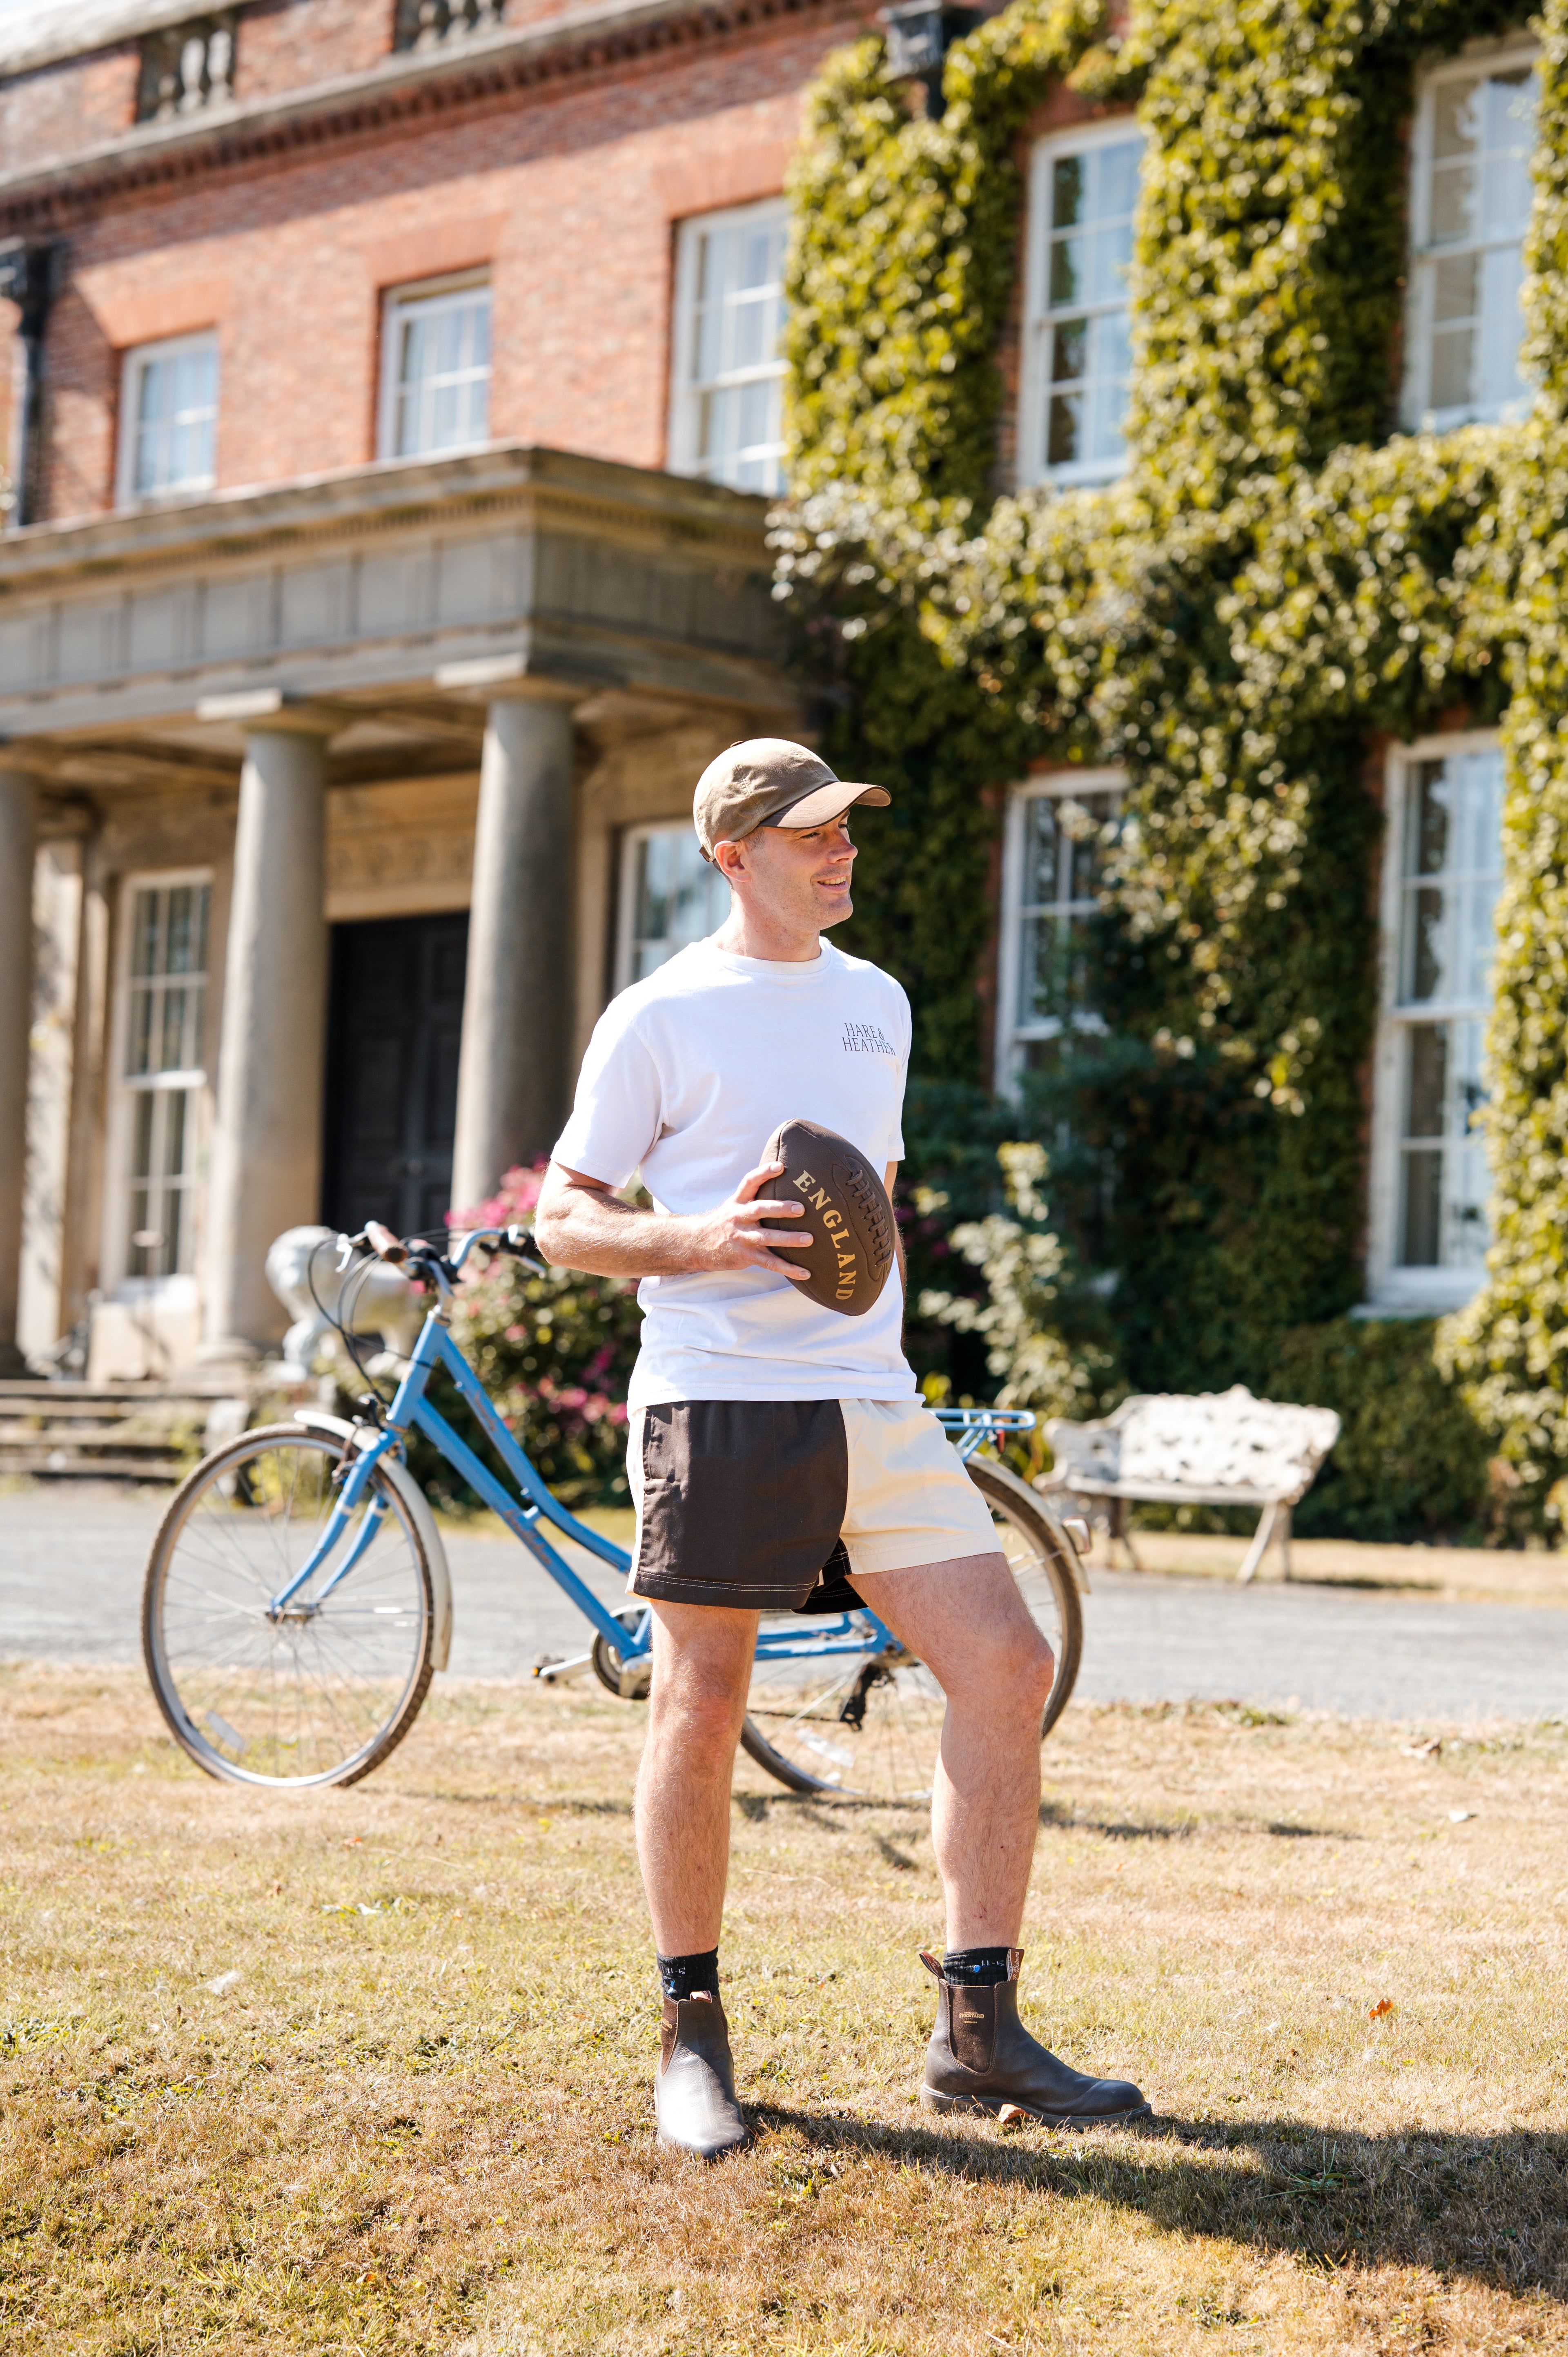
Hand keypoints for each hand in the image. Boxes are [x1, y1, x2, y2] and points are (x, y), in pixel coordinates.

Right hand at [688, 1158, 813, 1279]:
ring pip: (767, 1238)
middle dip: (780, 1209)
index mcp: (738, 1201)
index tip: (780, 1166)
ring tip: (808, 1239)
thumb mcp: (734, 1205)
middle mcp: (739, 1217)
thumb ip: (754, 1197)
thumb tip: (784, 1179)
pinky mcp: (746, 1256)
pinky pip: (770, 1263)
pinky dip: (788, 1268)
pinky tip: (805, 1273)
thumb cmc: (726, 1222)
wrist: (698, 1245)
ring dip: (788, 1239)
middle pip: (759, 1210)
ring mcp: (742, 1237)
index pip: (749, 1182)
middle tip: (801, 1209)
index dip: (764, 1173)